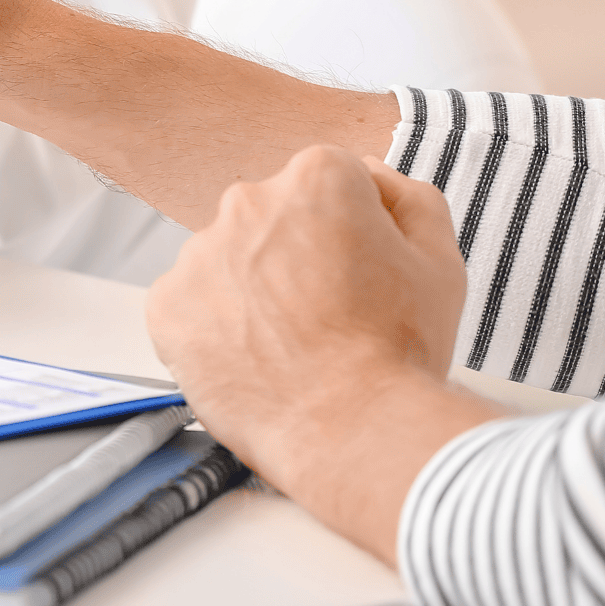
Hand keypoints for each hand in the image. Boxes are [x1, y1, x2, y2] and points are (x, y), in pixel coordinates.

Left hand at [145, 146, 501, 561]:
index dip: (351, 232)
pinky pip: (190, 305)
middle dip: (295, 255)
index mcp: (315, 178)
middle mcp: (247, 201)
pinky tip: (254, 358)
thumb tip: (371, 177)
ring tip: (292, 344)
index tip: (359, 272)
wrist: (352, 428)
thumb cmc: (398, 351)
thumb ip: (408, 199)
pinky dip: (214, 328)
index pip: (328, 184)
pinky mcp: (166, 303)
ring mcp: (199, 253)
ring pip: (228, 262)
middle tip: (328, 314)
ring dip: (252, 291)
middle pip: (271, 219)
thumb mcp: (438, 260)